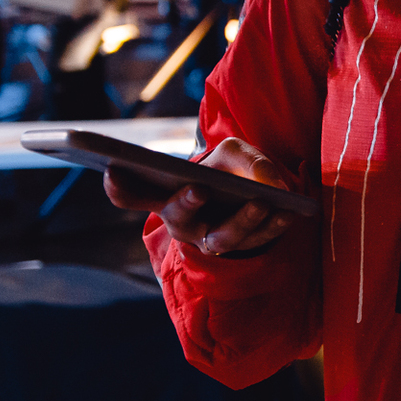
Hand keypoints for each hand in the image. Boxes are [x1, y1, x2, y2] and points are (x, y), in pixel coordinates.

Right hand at [103, 136, 302, 255]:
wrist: (254, 191)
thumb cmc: (232, 169)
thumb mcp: (237, 152)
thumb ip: (247, 160)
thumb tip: (266, 182)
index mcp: (166, 194)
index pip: (130, 194)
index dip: (118, 186)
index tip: (112, 169)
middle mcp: (183, 222)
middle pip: (177, 218)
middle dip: (186, 203)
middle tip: (198, 188)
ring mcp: (212, 239)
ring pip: (222, 237)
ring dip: (242, 220)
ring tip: (261, 202)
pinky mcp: (243, 248)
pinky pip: (257, 241)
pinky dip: (274, 226)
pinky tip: (288, 212)